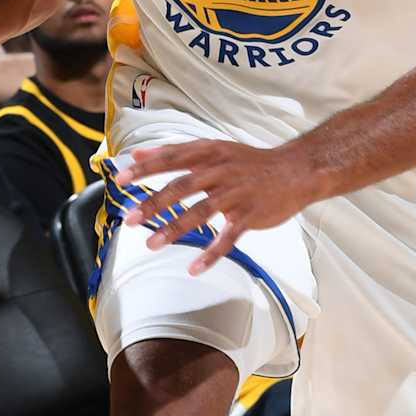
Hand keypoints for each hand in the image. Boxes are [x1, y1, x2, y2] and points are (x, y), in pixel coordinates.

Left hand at [121, 135, 317, 273]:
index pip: (171, 159)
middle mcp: (220, 171)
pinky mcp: (249, 215)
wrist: (295, 171)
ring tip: (151, 243)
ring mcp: (236, 193)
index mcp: (209, 153)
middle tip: (128, 218)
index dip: (145, 169)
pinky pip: (227, 238)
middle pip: (181, 187)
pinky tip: (194, 268)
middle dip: (152, 203)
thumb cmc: (249, 162)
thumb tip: (138, 154)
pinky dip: (210, 254)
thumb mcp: (214, 148)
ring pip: (200, 212)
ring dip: (174, 228)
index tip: (120, 180)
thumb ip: (176, 152)